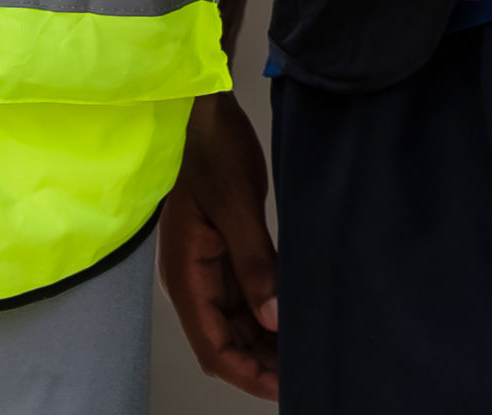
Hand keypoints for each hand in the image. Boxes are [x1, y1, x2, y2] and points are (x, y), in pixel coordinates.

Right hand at [159, 90, 280, 396]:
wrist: (199, 104)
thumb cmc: (209, 148)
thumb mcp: (236, 205)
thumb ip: (254, 264)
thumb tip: (274, 321)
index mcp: (186, 273)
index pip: (214, 345)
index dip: (248, 373)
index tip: (286, 387)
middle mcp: (192, 276)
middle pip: (223, 339)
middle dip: (259, 363)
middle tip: (306, 373)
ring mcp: (205, 262)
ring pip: (233, 320)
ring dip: (263, 341)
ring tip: (304, 352)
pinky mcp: (221, 246)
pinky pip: (240, 294)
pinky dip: (264, 312)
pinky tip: (291, 317)